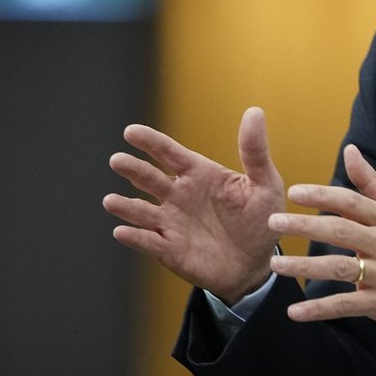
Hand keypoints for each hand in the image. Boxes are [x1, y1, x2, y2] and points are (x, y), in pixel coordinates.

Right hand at [103, 106, 284, 304]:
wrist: (258, 264)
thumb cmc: (260, 220)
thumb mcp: (265, 184)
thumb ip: (255, 151)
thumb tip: (255, 111)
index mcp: (199, 174)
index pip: (170, 153)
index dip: (150, 142)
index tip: (131, 132)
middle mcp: (179, 196)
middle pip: (150, 178)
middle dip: (133, 169)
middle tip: (118, 160)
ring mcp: (172, 223)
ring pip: (143, 211)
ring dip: (126, 206)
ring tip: (111, 200)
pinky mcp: (170, 250)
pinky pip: (149, 242)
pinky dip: (135, 237)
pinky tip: (122, 232)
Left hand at [266, 145, 375, 337]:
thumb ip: (372, 183)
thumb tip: (349, 150)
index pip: (352, 202)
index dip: (323, 195)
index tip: (294, 192)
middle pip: (340, 231)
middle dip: (305, 225)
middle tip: (273, 222)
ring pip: (339, 267)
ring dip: (305, 266)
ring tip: (276, 265)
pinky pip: (346, 305)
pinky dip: (320, 309)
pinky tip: (295, 312)